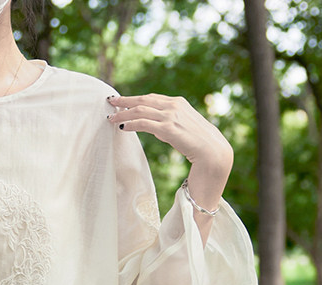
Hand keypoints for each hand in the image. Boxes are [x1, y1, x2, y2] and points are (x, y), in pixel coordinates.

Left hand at [108, 93, 232, 207]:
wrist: (211, 150)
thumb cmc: (197, 141)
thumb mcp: (182, 125)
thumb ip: (168, 121)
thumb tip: (153, 126)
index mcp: (177, 102)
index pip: (151, 97)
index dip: (134, 98)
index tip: (122, 100)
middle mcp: (173, 106)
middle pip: (143, 100)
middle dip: (125, 101)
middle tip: (110, 102)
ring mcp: (171, 116)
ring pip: (140, 110)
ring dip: (123, 114)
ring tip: (111, 118)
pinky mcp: (168, 129)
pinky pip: (143, 124)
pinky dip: (130, 124)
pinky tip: (121, 127)